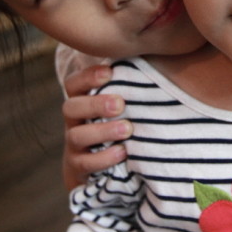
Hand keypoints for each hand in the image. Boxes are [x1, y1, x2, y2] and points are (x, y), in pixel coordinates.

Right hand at [61, 65, 131, 189]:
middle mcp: (75, 122)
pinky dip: (103, 158)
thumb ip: (132, 89)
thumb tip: (161, 64)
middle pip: (70, 107)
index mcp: (83, 101)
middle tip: (120, 104)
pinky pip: (83, 163)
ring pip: (76, 136)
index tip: (110, 72)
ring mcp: (74, 145)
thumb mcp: (122, 107)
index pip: (73, 84)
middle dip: (96, 104)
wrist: (104, 168)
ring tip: (127, 129)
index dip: (87, 76)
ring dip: (102, 131)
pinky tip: (122, 153)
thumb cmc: (119, 125)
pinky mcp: (78, 167)